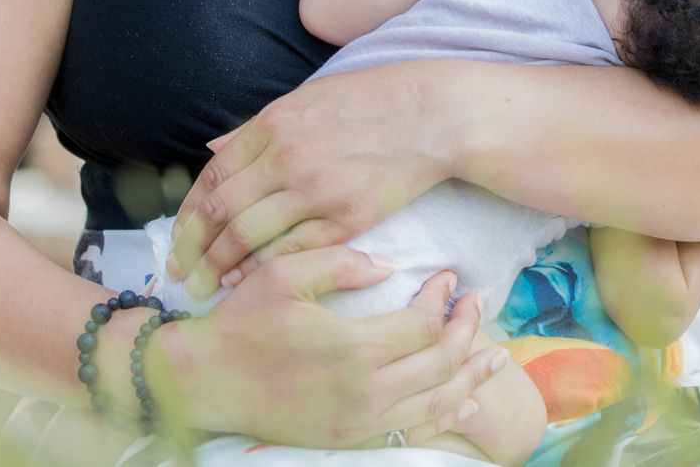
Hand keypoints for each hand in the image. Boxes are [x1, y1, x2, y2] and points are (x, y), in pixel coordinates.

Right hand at [148, 247, 511, 444]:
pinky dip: (445, 416)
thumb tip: (391, 264)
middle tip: (477, 302)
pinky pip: (412, 432)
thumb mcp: (284, 273)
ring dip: (470, 376)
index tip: (449, 276)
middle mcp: (365, 391)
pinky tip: (463, 400)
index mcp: (353, 347)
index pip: (423, 324)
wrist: (203, 381)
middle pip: (441, 362)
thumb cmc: (242, 322)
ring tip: (495, 355)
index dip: (443, 299)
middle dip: (467, 330)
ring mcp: (359, 421)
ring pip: (436, 402)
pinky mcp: (349, 438)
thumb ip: (341, 262)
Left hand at [168, 60, 475, 289]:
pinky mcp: (346, 218)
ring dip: (218, 267)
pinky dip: (262, 270)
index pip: (213, 175)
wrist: (434, 114)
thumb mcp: (308, 97)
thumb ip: (257, 128)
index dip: (189, 212)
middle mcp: (287, 157)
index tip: (178, 237)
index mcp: (274, 123)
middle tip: (179, 274)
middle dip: (192, 249)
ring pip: (248, 237)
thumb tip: (212, 149)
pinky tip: (249, 282)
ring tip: (204, 287)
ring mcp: (316, 190)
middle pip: (221, 211)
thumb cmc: (373, 100)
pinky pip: (291, 252)